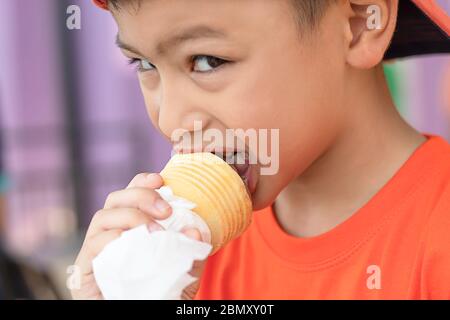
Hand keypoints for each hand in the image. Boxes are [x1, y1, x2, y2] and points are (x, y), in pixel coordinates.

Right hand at [70, 173, 205, 299]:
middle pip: (115, 199)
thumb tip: (196, 231)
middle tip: (166, 211)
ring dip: (131, 217)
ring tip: (155, 232)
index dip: (142, 182)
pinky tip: (132, 243)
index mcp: (130, 228)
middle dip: (141, 195)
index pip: (130, 196)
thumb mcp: (182, 272)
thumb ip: (190, 253)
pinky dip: (113, 238)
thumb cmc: (160, 295)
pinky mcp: (84, 270)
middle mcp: (110, 234)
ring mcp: (95, 251)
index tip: (160, 179)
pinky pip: (93, 245)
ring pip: (102, 217)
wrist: (142, 318)